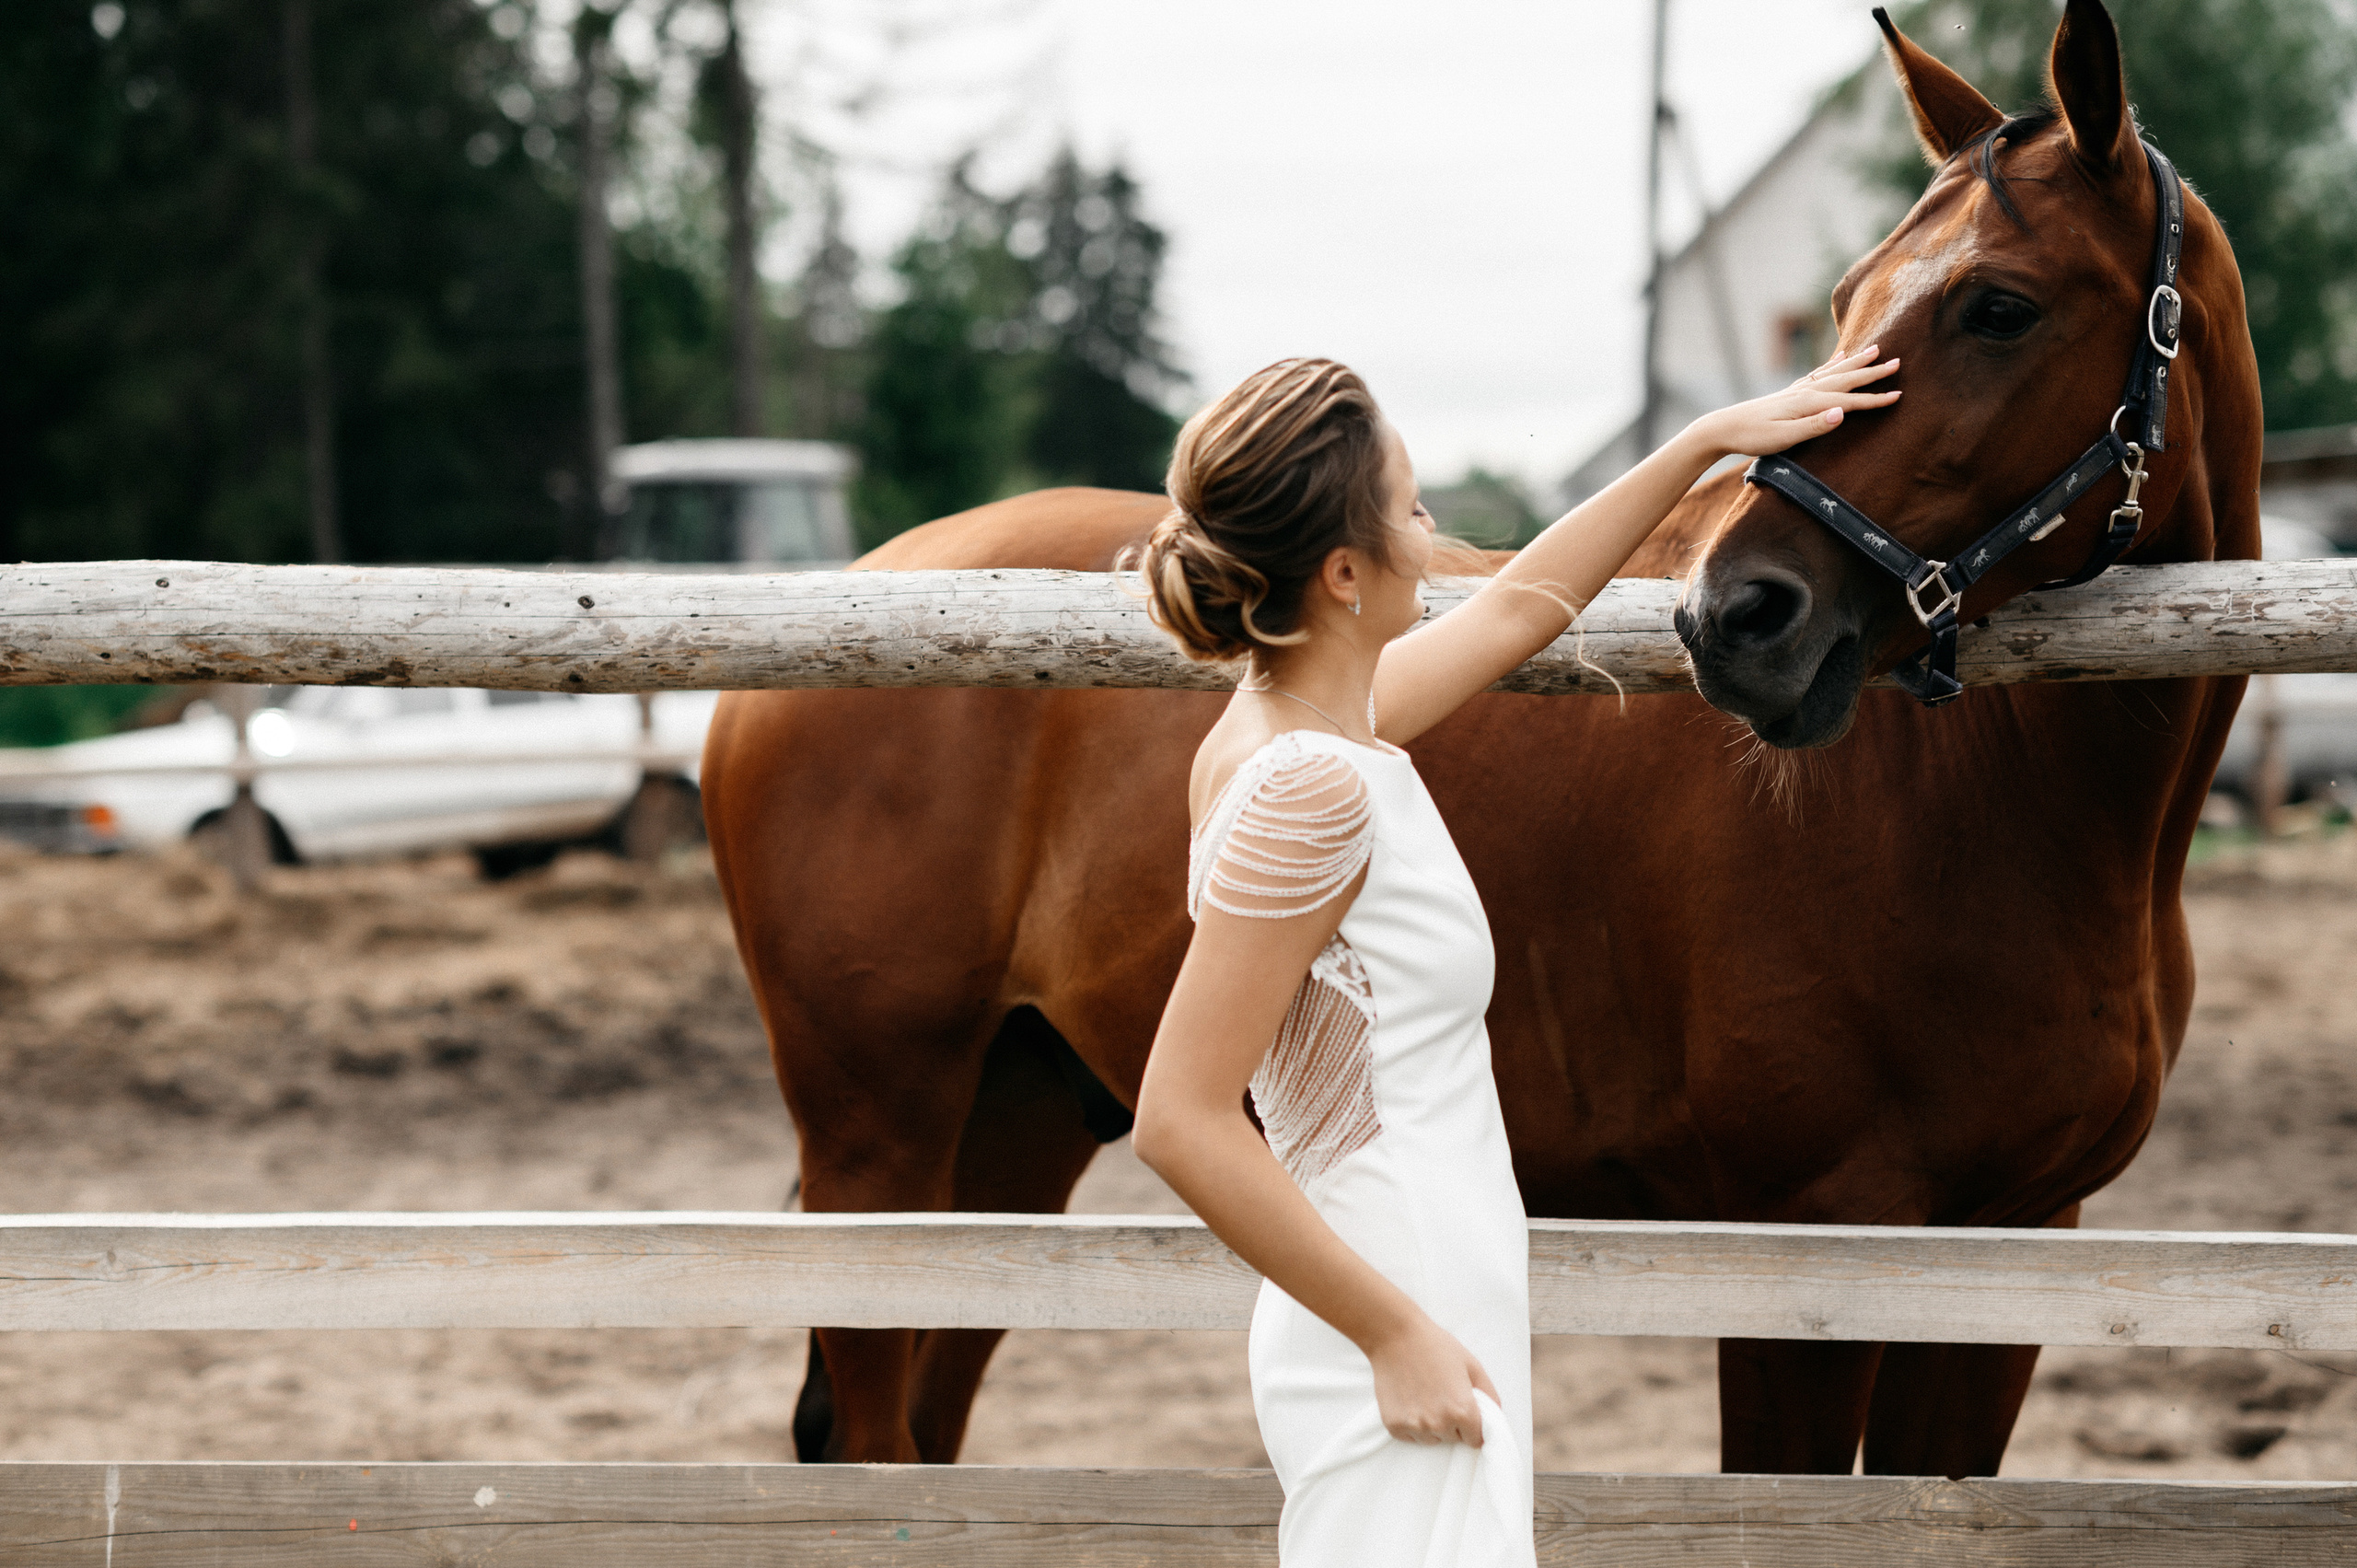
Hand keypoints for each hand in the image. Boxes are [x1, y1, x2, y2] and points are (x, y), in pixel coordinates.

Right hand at [1367, 1313, 1498, 1446]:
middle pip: (1453, 1439)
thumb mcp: (1471, 1365)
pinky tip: (1409, 1400)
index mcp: (1463, 1410)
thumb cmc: (1435, 1346)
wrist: (1395, 1336)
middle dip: (1452, 1424)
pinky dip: (1411, 1424)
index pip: (1475, 1439)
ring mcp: (1415, 1426)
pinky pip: (1410, 1436)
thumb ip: (1489, 1394)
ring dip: (1431, 1426)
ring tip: (1424, 1396)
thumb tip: (1493, 1417)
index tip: (1464, 1412)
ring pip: (1431, 1439)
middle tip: (1441, 1396)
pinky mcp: (1394, 1425)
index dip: (1472, 1426)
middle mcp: (1440, 1424)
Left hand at [1689, 342, 1901, 459]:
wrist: (1723, 428)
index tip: (1899, 395)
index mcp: (1809, 403)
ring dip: (1856, 362)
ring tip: (1875, 349)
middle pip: (1846, 379)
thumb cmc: (1752, 437)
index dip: (1874, 400)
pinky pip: (1818, 374)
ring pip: (1835, 372)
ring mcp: (1797, 390)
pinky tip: (1839, 358)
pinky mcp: (1789, 393)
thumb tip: (1842, 413)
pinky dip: (1832, 364)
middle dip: (1872, 372)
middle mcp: (1805, 392)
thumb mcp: (1784, 438)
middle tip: (1898, 361)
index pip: (1849, 401)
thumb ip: (1814, 426)